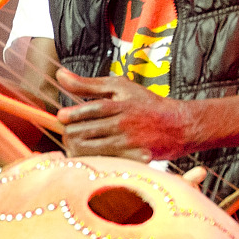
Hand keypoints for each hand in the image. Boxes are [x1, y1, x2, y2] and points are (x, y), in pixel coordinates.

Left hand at [55, 67, 190, 160]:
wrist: (179, 126)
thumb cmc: (146, 104)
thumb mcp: (119, 87)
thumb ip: (88, 84)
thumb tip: (60, 74)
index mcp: (120, 105)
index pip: (90, 110)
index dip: (72, 115)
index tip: (62, 117)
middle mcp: (124, 125)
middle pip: (86, 133)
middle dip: (70, 134)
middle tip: (67, 133)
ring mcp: (130, 144)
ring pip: (92, 150)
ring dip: (77, 149)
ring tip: (74, 144)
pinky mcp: (135, 160)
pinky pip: (106, 163)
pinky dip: (94, 160)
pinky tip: (91, 155)